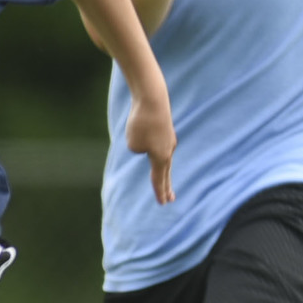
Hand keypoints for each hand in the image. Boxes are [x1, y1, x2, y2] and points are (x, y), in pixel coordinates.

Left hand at [126, 83, 176, 204]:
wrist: (153, 99)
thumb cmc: (141, 123)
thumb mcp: (133, 143)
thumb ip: (138, 149)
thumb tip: (144, 144)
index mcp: (161, 158)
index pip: (159, 179)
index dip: (159, 192)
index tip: (163, 203)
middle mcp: (168, 150)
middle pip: (166, 172)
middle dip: (167, 186)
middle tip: (170, 199)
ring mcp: (169, 139)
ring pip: (164, 158)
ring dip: (163, 170)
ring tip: (164, 178)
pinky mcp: (165, 129)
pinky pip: (160, 143)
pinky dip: (158, 150)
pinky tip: (152, 143)